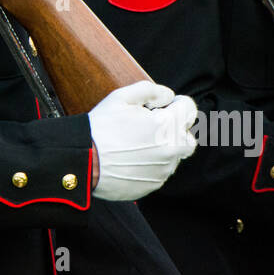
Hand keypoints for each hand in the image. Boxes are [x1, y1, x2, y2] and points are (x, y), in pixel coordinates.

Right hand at [88, 81, 196, 201]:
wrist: (84, 161)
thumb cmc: (101, 127)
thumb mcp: (121, 97)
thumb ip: (151, 90)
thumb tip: (168, 96)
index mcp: (167, 125)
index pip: (189, 109)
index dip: (176, 103)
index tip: (162, 106)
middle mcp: (171, 150)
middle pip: (188, 136)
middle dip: (175, 129)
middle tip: (151, 126)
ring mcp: (163, 170)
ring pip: (174, 155)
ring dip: (162, 147)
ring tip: (135, 144)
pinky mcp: (154, 184)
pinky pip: (160, 171)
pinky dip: (152, 164)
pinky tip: (131, 158)